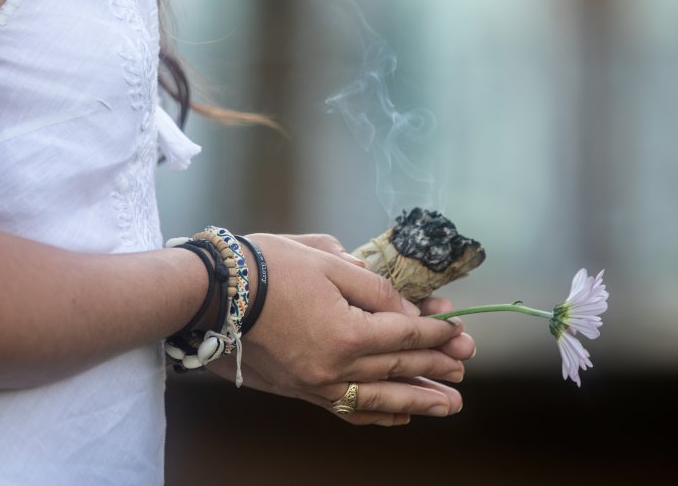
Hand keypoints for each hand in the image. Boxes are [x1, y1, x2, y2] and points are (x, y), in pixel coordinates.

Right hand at [209, 233, 474, 425]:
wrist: (214, 291)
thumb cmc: (268, 267)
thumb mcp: (328, 261)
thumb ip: (373, 289)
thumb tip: (404, 311)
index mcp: (346, 331)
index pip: (405, 333)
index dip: (436, 332)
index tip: (458, 331)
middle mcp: (334, 366)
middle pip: (397, 367)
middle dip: (435, 367)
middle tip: (463, 368)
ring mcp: (315, 383)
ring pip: (377, 399)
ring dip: (416, 401)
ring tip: (448, 406)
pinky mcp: (298, 389)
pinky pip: (344, 409)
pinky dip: (374, 415)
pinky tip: (396, 417)